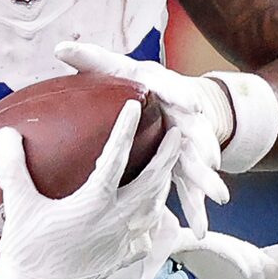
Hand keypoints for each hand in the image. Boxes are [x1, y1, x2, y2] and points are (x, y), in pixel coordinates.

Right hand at [0, 102, 188, 278]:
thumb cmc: (25, 249)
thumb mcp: (18, 206)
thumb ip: (13, 169)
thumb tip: (6, 135)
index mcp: (93, 205)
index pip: (115, 159)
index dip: (125, 130)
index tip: (136, 107)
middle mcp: (114, 222)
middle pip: (151, 184)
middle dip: (167, 157)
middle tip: (177, 134)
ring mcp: (120, 242)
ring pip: (154, 209)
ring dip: (164, 186)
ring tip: (169, 169)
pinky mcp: (118, 258)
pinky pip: (146, 234)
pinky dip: (154, 219)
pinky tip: (154, 213)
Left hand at [54, 40, 232, 233]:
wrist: (169, 98)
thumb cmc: (135, 82)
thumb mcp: (116, 67)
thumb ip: (91, 59)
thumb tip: (61, 47)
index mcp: (165, 91)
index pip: (176, 90)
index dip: (184, 97)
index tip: (191, 106)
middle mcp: (181, 118)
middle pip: (196, 132)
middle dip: (205, 146)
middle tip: (210, 160)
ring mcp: (187, 144)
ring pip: (198, 164)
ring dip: (207, 180)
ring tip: (217, 198)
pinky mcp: (185, 167)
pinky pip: (190, 190)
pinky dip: (195, 209)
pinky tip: (199, 231)